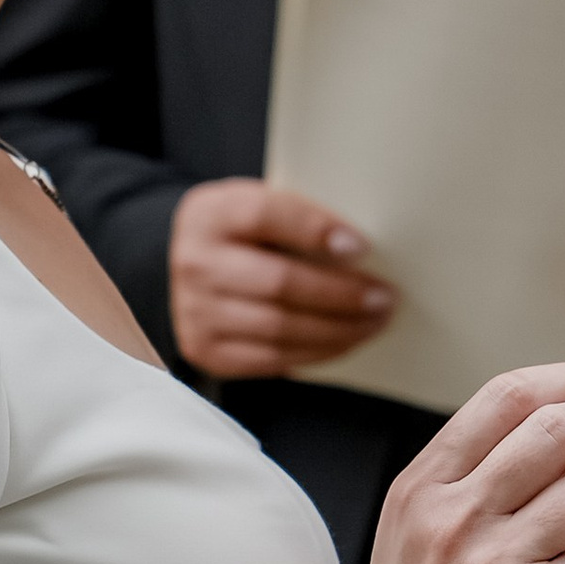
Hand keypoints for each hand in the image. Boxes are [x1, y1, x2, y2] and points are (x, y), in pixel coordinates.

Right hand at [169, 177, 393, 377]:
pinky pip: (273, 358)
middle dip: (341, 294)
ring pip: (280, 327)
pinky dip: (318, 351)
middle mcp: (196, 262)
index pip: (267, 215)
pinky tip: (345, 340)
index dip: (316, 230)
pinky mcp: (207, 350)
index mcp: (212, 213)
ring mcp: (196, 311)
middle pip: (279, 281)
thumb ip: (297, 217)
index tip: (362, 246)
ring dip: (338, 328)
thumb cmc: (239, 235)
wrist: (180, 272)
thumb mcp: (255, 205)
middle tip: (383, 297)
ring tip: (374, 321)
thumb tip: (360, 246)